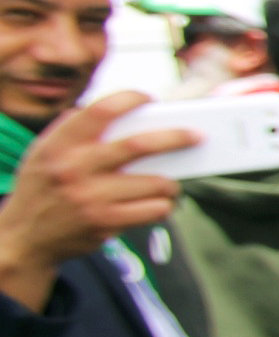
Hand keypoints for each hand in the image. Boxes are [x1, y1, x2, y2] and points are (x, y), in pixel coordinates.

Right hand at [0, 93, 192, 311]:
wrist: (24, 238)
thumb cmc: (43, 188)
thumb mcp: (44, 152)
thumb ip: (74, 129)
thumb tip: (120, 110)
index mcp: (60, 145)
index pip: (101, 111)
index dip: (130, 99)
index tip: (149, 98)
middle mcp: (75, 169)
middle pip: (139, 145)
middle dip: (176, 137)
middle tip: (196, 135)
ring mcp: (92, 198)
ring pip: (155, 182)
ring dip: (171, 182)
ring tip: (168, 182)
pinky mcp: (106, 222)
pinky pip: (154, 209)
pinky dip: (163, 205)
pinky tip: (157, 203)